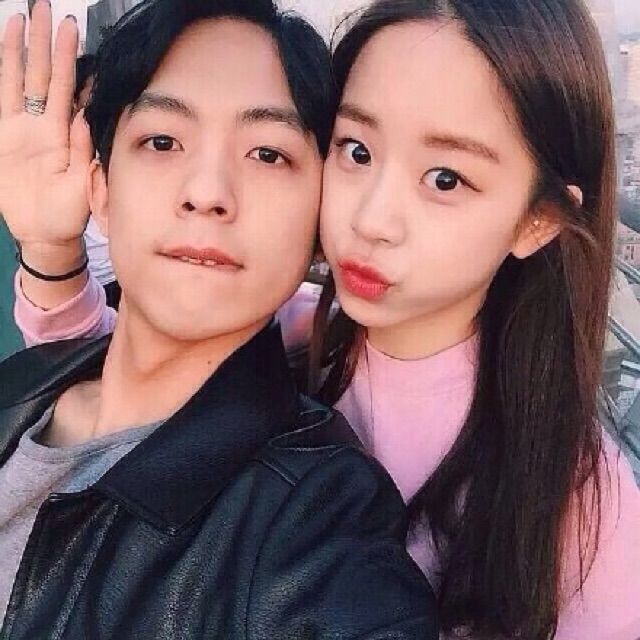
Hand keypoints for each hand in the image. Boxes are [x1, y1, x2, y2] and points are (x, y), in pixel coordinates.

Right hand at [0, 1, 93, 255]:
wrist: (46, 232)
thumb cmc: (71, 210)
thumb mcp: (85, 180)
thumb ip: (84, 148)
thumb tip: (84, 114)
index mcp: (66, 133)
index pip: (67, 87)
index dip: (68, 58)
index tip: (73, 29)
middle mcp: (43, 124)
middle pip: (42, 73)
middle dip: (44, 41)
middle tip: (46, 7)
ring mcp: (20, 128)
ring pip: (19, 80)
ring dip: (20, 50)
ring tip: (21, 18)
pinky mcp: (2, 138)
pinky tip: (0, 52)